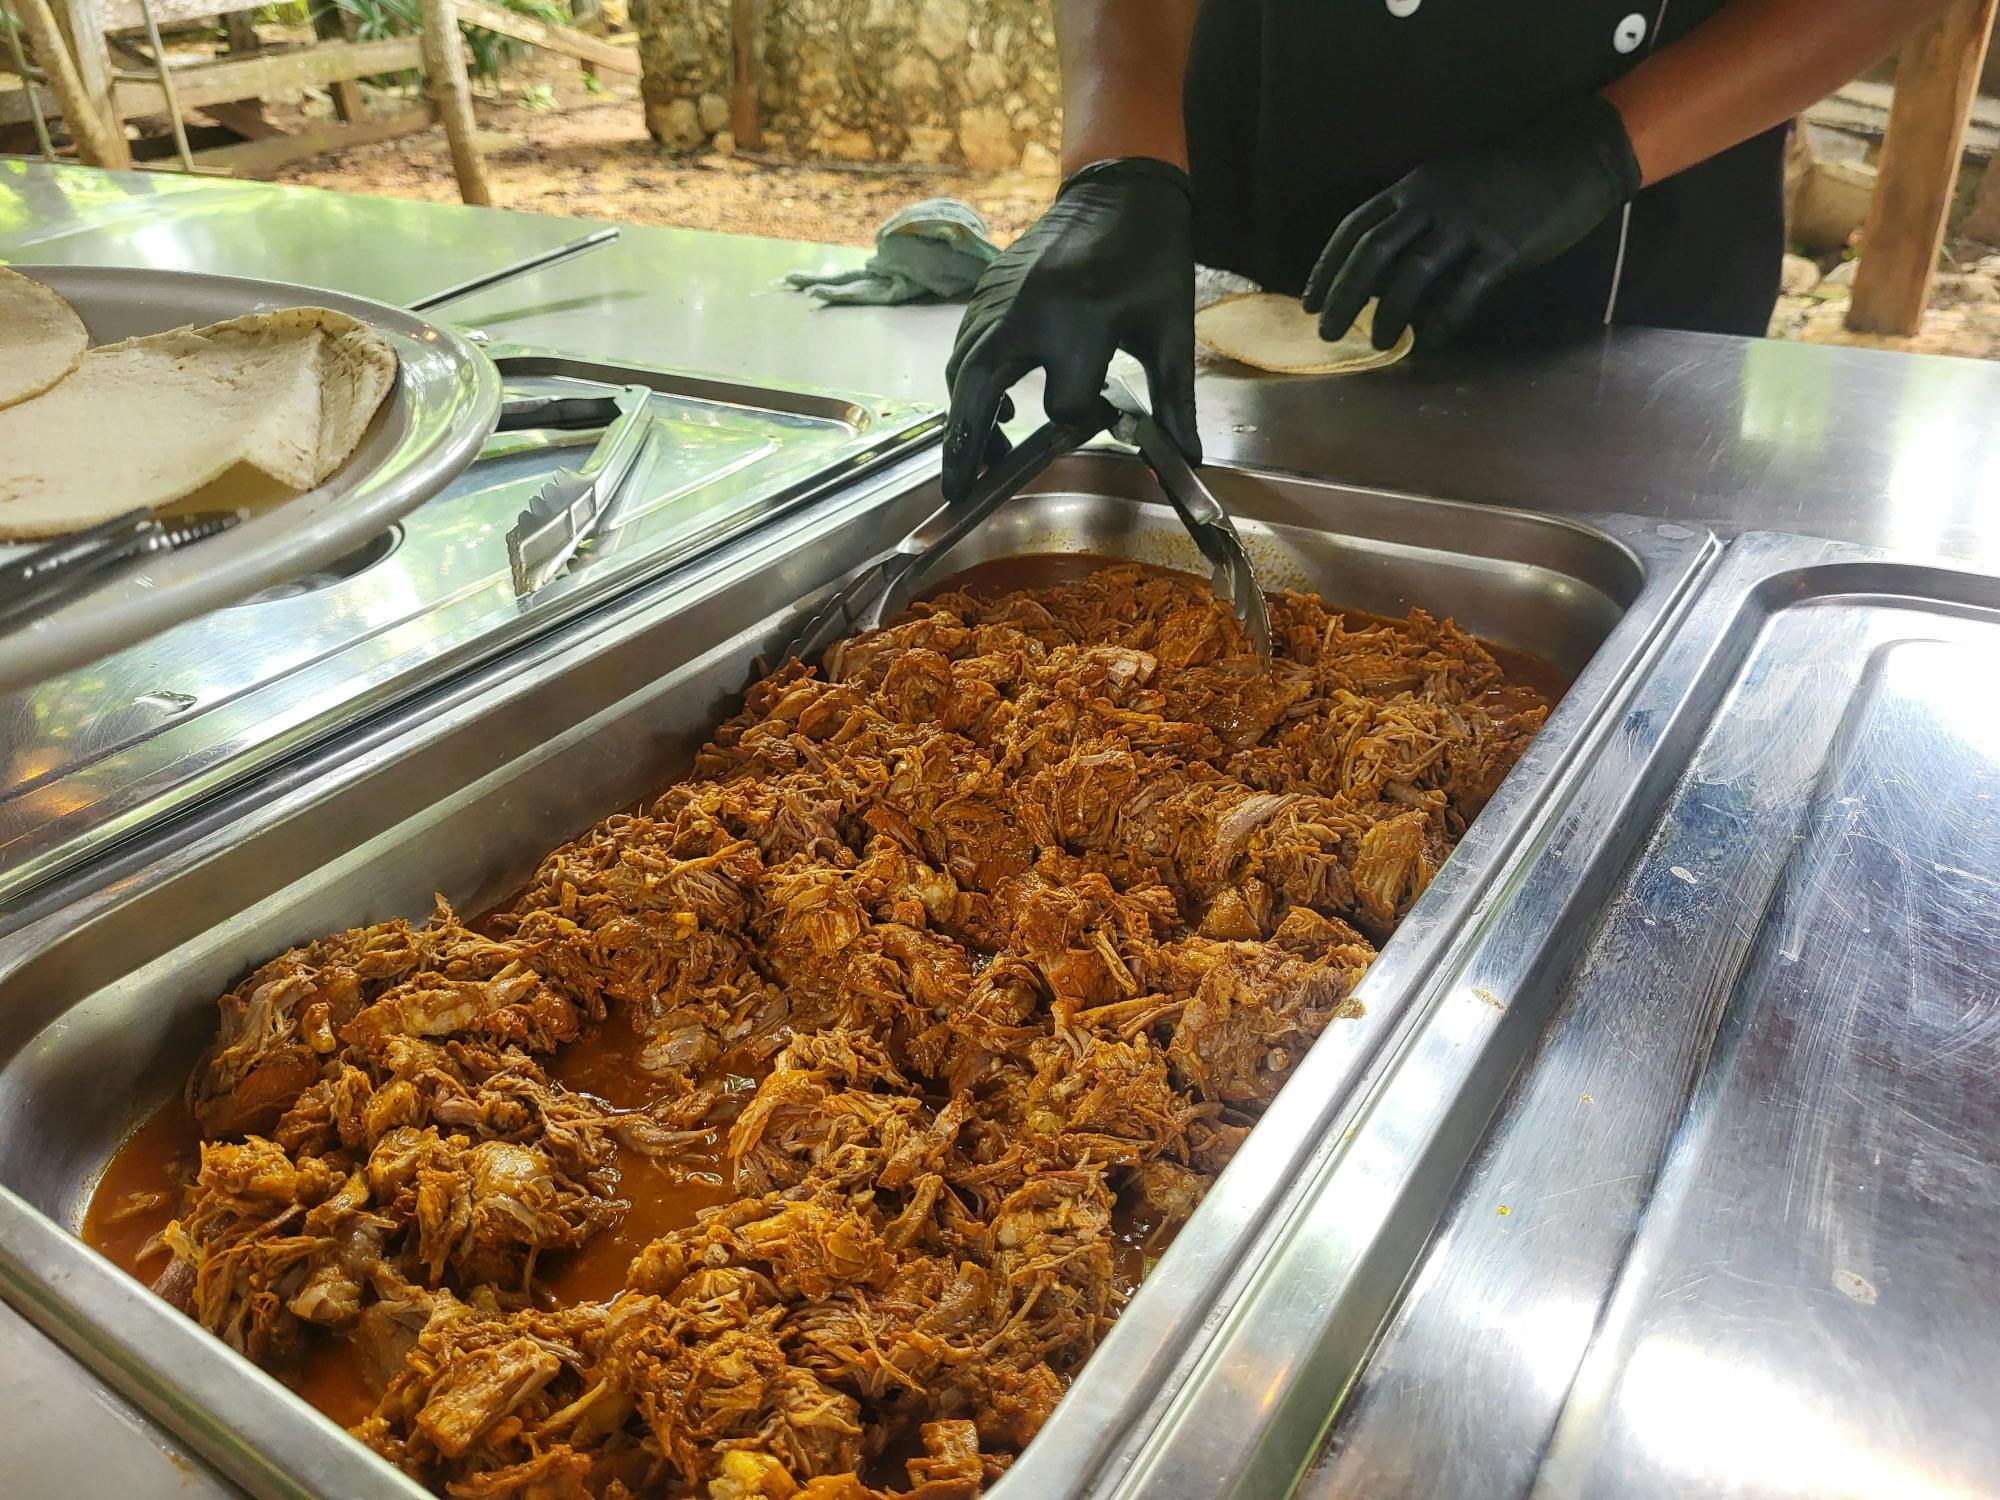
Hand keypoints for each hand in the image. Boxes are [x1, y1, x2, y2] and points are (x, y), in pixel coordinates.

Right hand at [943, 158, 1198, 500]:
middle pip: (977, 391)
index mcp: (1081, 324)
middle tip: (958, 492)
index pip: (1064, 405)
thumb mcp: (1171, 332)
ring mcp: (1000, 297)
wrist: (1121, 191)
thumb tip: (1188, 460)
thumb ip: (1174, 400)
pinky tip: (994, 402)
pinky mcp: (989, 288)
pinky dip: (967, 380)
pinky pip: (964, 343)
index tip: (1100, 421)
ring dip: (964, 417)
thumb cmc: (1153, 262)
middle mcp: (1029, 312)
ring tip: (981, 457)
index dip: (1080, 424)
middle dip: (966, 447)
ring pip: (961, 369)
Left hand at [1303, 96, 1642, 350]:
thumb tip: (1378, 275)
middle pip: (1373, 253)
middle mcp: (1434, 200)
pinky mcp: (1503, 246)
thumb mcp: (1448, 182)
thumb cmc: (1505, 176)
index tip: (1310, 303)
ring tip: (1378, 343)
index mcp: (1414, 185)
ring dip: (1390, 314)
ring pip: (1413, 274)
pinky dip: (1442, 322)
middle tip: (1328, 332)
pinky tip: (1429, 344)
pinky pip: (1464, 291)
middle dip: (1345, 296)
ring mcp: (1469, 222)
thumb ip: (1413, 219)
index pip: (1354, 227)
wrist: (1573, 156)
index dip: (1327, 268)